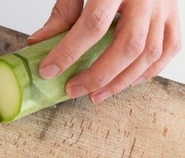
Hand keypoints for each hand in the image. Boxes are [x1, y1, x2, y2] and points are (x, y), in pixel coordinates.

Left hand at [29, 0, 181, 102]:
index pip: (93, 24)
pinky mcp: (173, 15)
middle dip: (98, 75)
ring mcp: (164, 6)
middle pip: (127, 46)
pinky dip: (146, 72)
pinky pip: (168, 49)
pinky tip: (123, 82)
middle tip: (73, 89)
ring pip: (149, 53)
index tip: (49, 70)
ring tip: (95, 95)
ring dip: (120, 82)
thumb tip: (39, 42)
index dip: (69, 52)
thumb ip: (63, 11)